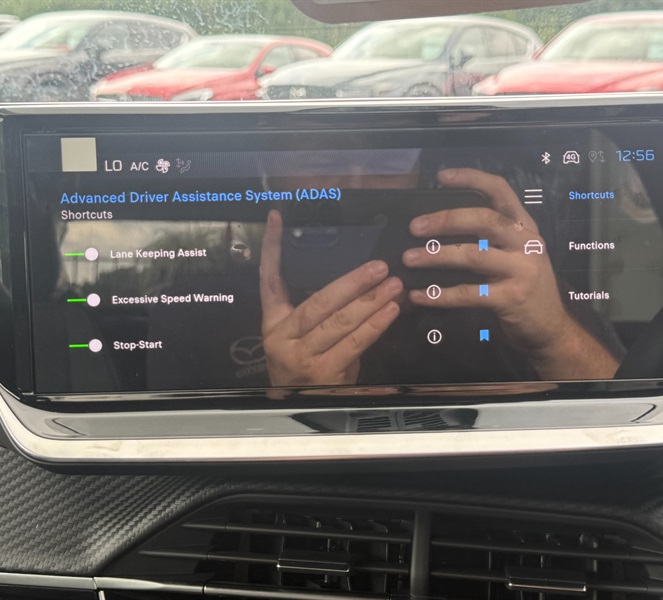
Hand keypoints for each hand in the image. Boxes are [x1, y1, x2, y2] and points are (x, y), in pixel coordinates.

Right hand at [260, 210, 401, 385]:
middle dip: (352, 282)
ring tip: (393, 284)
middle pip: (319, 302)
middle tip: (378, 266)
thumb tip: (356, 281)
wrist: (299, 411)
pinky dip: (375, 325)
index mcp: (274, 323)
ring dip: (370, 301)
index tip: (276, 218)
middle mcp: (284, 338)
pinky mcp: (323, 373)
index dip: (271, 248)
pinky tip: (390, 310)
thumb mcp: (299, 338)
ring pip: (340, 322)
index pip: (269, 279)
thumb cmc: (304, 368)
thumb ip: (318, 312)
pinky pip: (354, 343)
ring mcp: (302, 357)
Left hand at [403, 168, 617, 378]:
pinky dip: (440, 295)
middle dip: (445, 220)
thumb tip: (439, 227)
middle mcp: (526, 243)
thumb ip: (489, 239)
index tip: (442, 176)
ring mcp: (521, 270)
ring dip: (436, 256)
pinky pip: (469, 293)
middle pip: (484, 220)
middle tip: (415, 227)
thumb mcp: (515, 254)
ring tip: (409, 258)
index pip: (501, 191)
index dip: (472, 179)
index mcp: (524, 227)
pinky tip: (419, 295)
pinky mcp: (511, 298)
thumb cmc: (524, 288)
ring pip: (473, 255)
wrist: (550, 328)